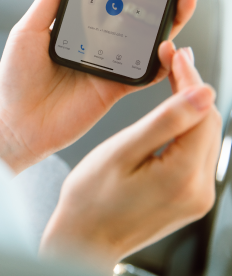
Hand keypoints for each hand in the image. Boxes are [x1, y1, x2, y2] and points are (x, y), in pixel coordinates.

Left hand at [0, 0, 200, 172]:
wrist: (14, 124)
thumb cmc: (14, 78)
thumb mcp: (29, 30)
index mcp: (77, 26)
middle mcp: (98, 43)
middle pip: (136, 13)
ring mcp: (110, 65)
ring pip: (148, 40)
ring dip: (170, 19)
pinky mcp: (116, 89)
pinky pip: (146, 73)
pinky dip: (162, 61)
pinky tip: (171, 42)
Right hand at [39, 48, 220, 272]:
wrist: (84, 240)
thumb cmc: (90, 199)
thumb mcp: (122, 152)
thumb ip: (164, 122)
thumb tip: (202, 94)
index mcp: (183, 177)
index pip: (201, 112)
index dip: (189, 78)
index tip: (175, 53)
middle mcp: (199, 190)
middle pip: (208, 124)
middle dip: (192, 87)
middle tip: (174, 58)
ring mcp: (197, 197)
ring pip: (205, 138)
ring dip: (190, 107)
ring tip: (173, 77)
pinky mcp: (189, 199)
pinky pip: (196, 154)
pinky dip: (186, 130)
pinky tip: (171, 115)